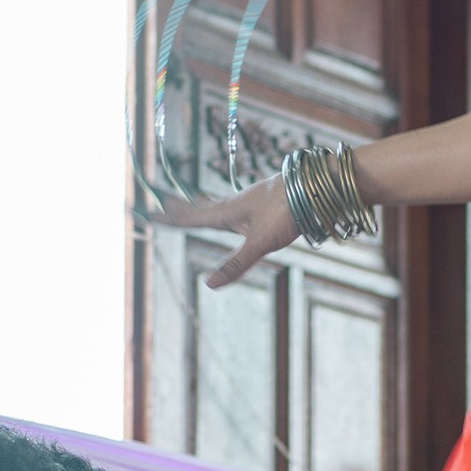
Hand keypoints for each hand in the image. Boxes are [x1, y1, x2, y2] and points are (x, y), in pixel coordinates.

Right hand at [155, 176, 299, 289]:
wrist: (318, 185)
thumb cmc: (288, 211)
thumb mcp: (261, 243)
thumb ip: (236, 264)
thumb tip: (208, 284)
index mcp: (229, 212)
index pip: (193, 218)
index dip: (172, 219)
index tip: (152, 214)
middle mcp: (237, 204)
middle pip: (204, 207)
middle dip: (185, 208)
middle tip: (167, 203)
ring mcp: (253, 200)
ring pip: (222, 204)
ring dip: (206, 205)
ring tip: (198, 203)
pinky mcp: (268, 199)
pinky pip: (239, 204)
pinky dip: (229, 205)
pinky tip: (240, 208)